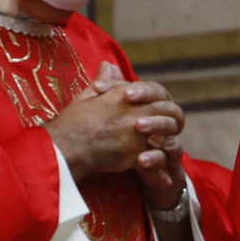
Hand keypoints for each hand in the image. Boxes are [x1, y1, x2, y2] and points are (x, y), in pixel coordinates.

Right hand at [44, 61, 185, 206]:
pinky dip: (161, 169)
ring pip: (167, 131)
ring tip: (172, 145)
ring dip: (171, 136)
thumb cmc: (72, 121)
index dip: (159, 97)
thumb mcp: (87, 96)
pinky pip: (155, 159)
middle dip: (172, 116)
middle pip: (167, 109)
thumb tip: (109, 65)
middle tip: (175, 125)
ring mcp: (137, 134)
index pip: (154, 90)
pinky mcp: (135, 154)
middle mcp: (135, 111)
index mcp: (125, 95)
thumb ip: (105, 81)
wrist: (64, 147)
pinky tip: (166, 176)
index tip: (160, 105)